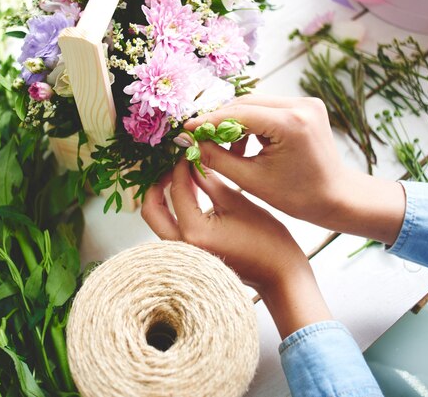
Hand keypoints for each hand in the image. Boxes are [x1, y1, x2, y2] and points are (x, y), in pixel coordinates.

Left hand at [141, 159, 331, 337]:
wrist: (277, 273)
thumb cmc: (265, 239)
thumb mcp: (236, 202)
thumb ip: (209, 180)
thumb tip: (193, 160)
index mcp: (194, 231)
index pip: (177, 190)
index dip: (181, 167)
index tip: (189, 153)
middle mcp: (181, 246)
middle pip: (151, 211)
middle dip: (158, 185)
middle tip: (173, 169)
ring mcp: (183, 255)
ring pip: (157, 221)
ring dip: (163, 198)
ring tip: (182, 179)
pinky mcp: (188, 257)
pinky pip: (169, 230)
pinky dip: (173, 211)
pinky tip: (189, 196)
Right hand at [184, 94, 405, 244]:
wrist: (336, 197)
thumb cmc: (297, 196)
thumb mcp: (251, 180)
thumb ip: (217, 158)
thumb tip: (190, 142)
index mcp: (290, 123)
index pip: (238, 114)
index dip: (208, 121)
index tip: (185, 129)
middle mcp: (300, 105)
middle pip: (245, 103)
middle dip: (219, 120)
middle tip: (198, 137)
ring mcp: (305, 102)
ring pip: (255, 104)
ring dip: (235, 122)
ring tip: (225, 148)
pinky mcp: (305, 107)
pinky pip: (268, 109)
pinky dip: (251, 123)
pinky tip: (245, 144)